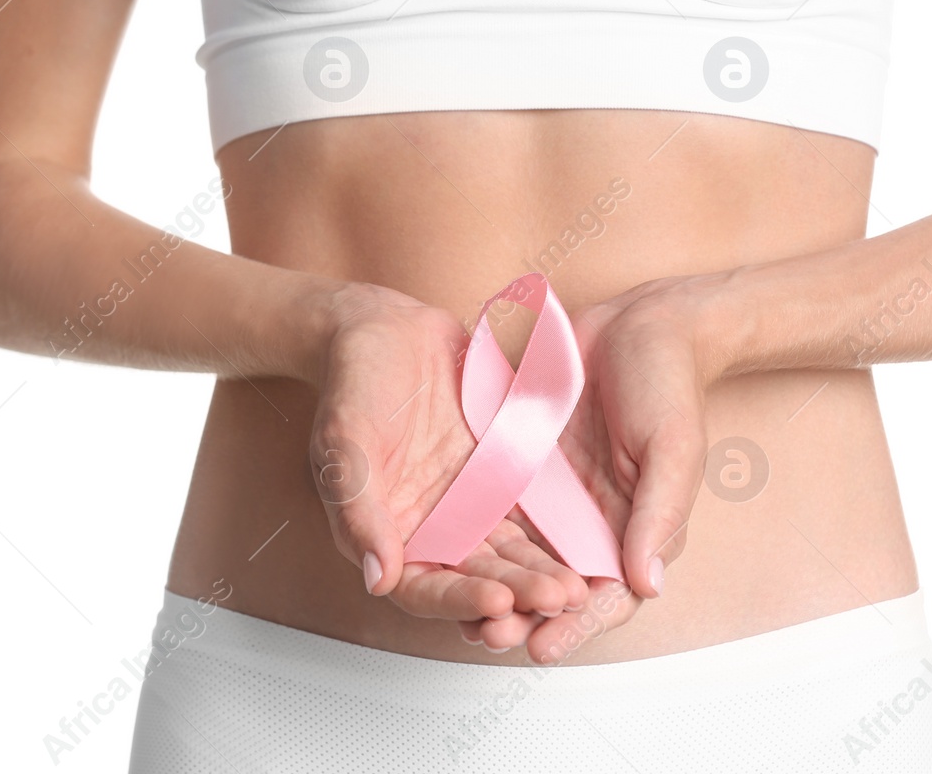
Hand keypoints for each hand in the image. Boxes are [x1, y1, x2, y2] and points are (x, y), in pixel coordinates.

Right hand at [309, 283, 589, 625]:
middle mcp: (432, 529)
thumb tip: (378, 577)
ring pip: (510, 554)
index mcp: (387, 533)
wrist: (387, 329)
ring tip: (578, 586)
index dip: (460, 600)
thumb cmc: (355, 383)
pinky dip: (554, 537)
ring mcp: (470, 505)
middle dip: (519, 594)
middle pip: (477, 578)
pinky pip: (531, 515)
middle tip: (560, 598)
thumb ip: (359, 510)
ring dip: (542, 574)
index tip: (498, 602)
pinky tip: (585, 547)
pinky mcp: (500, 479)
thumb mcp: (346, 441)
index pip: (424, 587)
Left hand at [458, 273, 729, 660]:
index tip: (544, 646)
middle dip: (524, 616)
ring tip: (462, 609)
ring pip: (519, 558)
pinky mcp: (521, 466)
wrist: (638, 320)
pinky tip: (446, 554)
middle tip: (491, 634)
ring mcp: (554, 497)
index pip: (607, 597)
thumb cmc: (668, 381)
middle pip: (555, 588)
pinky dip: (475, 537)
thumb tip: (646, 582)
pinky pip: (494, 509)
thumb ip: (660, 513)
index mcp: (636, 529)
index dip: (577, 626)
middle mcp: (591, 522)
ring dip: (494, 587)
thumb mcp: (674, 447)